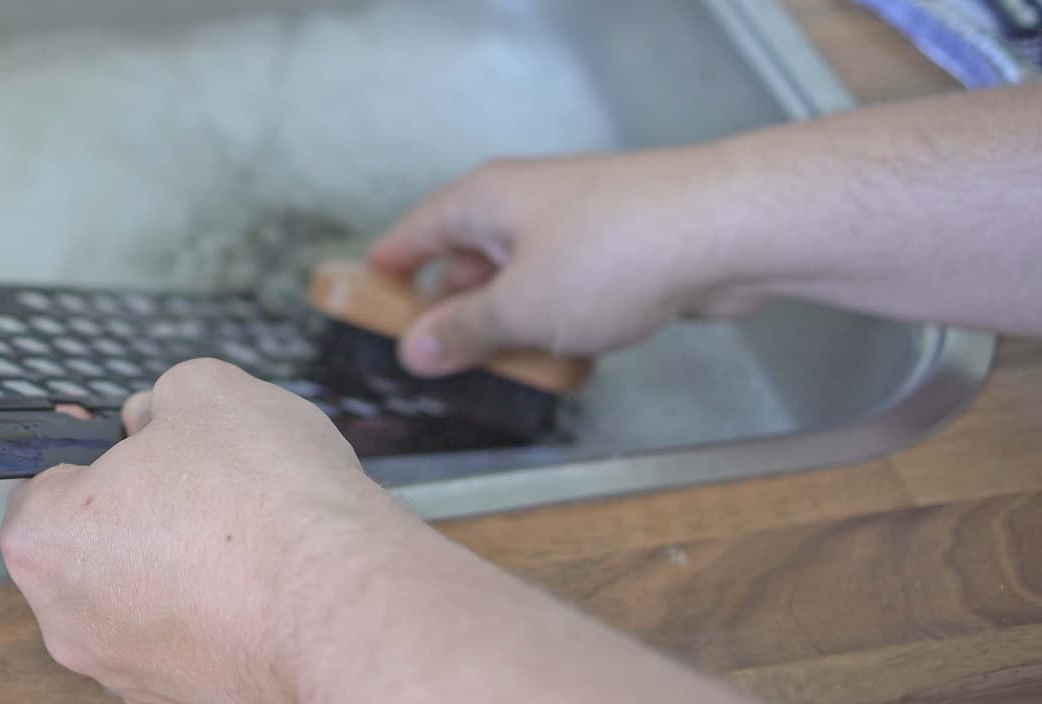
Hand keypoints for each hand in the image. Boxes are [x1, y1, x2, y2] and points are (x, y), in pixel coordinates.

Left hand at [0, 359, 438, 703]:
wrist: (349, 606)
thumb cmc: (269, 507)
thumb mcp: (204, 390)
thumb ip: (157, 401)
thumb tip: (158, 419)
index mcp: (46, 541)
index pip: (42, 480)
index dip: (95, 447)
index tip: (133, 438)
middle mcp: (69, 620)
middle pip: (92, 542)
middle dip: (140, 505)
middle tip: (200, 477)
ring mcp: (126, 669)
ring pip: (141, 592)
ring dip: (180, 558)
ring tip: (245, 527)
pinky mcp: (185, 695)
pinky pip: (187, 631)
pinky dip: (215, 605)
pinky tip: (264, 575)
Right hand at [366, 146, 774, 376]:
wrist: (726, 231)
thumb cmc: (616, 251)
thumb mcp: (518, 308)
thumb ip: (462, 332)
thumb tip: (417, 349)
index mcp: (484, 200)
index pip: (415, 231)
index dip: (388, 268)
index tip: (365, 297)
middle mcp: (526, 203)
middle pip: (467, 257)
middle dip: (451, 308)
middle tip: (434, 356)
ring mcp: (577, 223)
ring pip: (522, 278)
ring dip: (509, 323)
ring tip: (501, 369)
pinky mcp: (621, 248)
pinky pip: (568, 289)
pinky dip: (557, 322)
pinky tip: (566, 359)